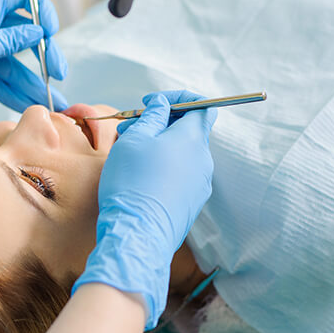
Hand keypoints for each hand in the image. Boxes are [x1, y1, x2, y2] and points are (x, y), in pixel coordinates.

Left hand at [0, 0, 67, 133]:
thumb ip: (6, 41)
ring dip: (34, 82)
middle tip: (58, 74)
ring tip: (53, 102)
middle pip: (25, 37)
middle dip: (44, 55)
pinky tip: (31, 104)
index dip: (40, 9)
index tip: (53, 30)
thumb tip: (38, 31)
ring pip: (16, 66)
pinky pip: (3, 83)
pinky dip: (16, 93)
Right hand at [72, 91, 216, 328]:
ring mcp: (200, 184)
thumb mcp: (135, 139)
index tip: (152, 103)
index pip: (201, 106)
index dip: (177, 99)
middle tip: (130, 128)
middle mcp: (203, 160)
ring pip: (182, 154)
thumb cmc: (132, 181)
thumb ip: (152, 116)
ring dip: (159, 146)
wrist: (137, 233)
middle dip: (160, 124)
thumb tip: (163, 105)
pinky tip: (139, 177)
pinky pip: (180, 176)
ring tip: (129, 154)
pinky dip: (163, 167)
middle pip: (188, 131)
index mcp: (192, 139)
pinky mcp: (191, 203)